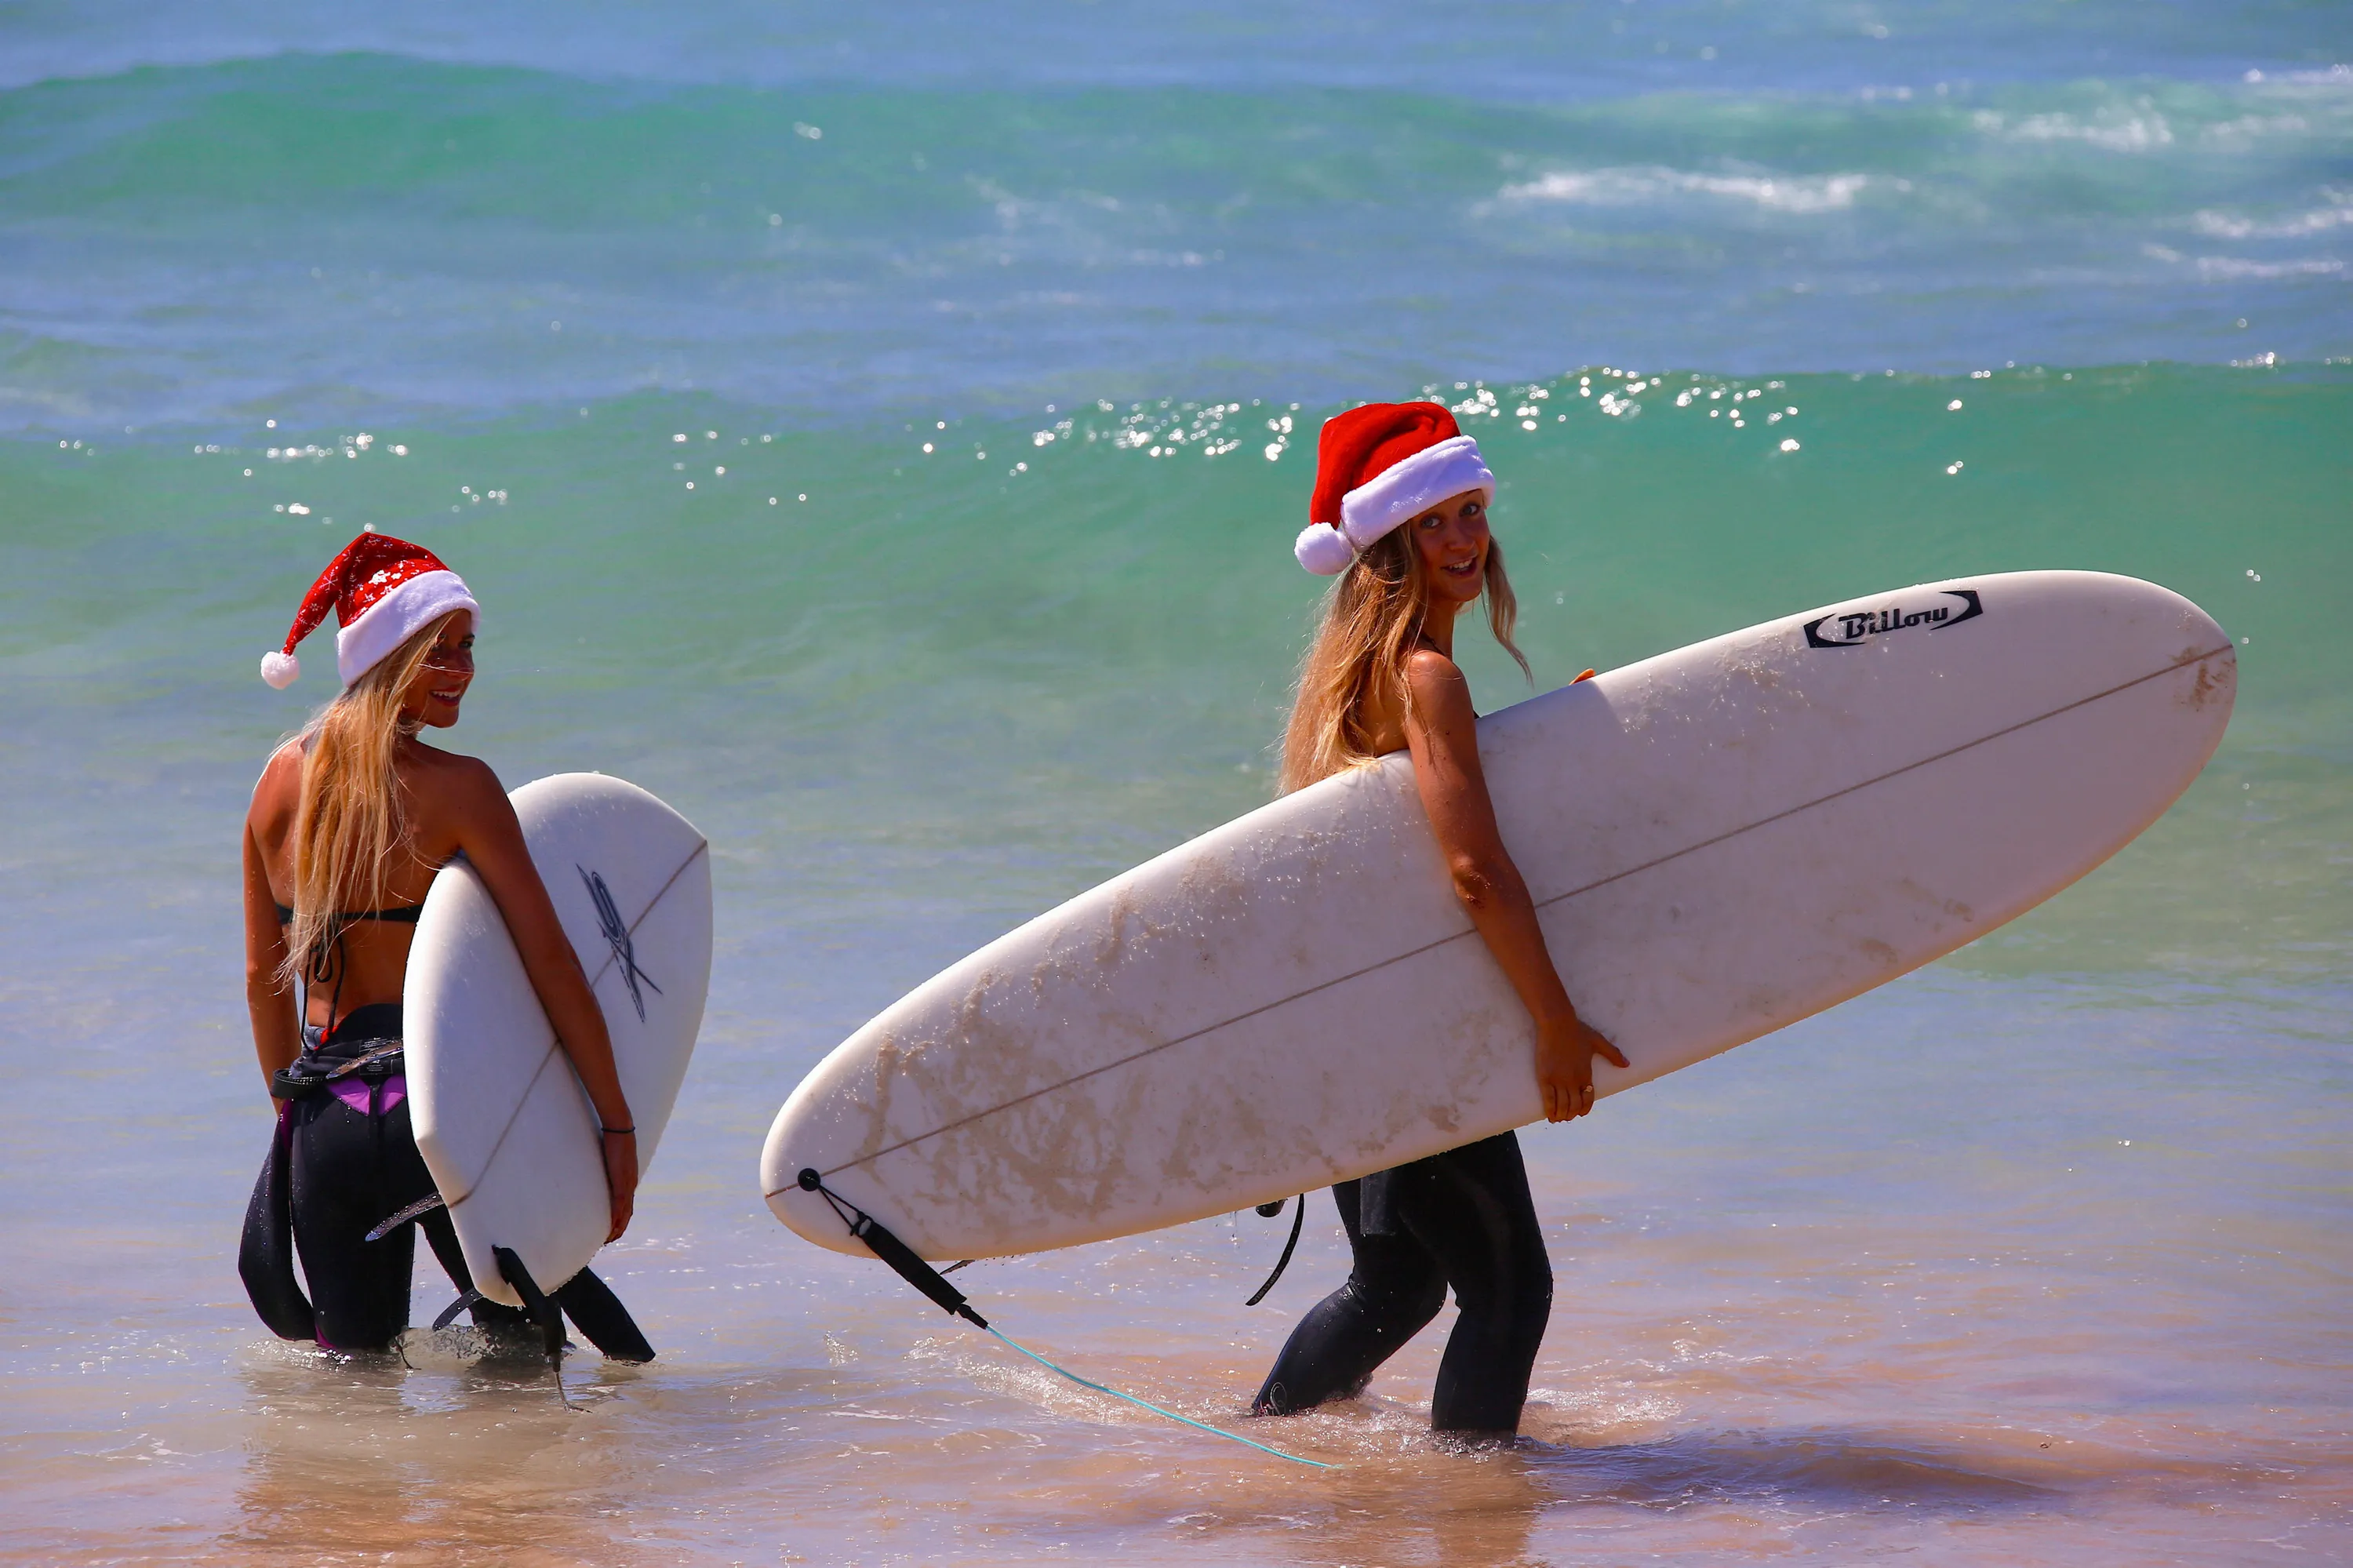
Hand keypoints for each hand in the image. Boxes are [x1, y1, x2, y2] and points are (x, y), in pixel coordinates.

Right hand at [600, 1127, 638, 1241]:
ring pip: (624, 1212)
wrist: (620, 1128)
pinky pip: (619, 1203)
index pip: (627, 1205)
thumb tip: (605, 1169)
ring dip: (617, 1226)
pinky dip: (616, 1216)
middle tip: (610, 1240)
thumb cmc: (615, 1139)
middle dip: (620, 1227)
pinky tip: (612, 1225)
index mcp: (629, 1180)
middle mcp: (631, 1184)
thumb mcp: (614, 1158)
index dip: (621, 1218)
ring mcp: (627, 1183)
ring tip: (609, 1238)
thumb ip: (611, 1166)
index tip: (615, 1229)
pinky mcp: (621, 1180)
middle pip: (627, 1212)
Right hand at [1533, 1012, 1628, 1122]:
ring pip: (1562, 1105)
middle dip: (1571, 1115)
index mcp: (1586, 1074)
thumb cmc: (1578, 1031)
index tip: (1580, 1113)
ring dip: (1561, 1115)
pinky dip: (1550, 1110)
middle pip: (1574, 1105)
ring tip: (1558, 1118)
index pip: (1588, 1099)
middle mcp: (1574, 1080)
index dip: (1584, 1109)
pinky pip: (1548, 1099)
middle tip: (1567, 1117)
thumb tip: (1627, 1064)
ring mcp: (1559, 1080)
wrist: (1557, 1023)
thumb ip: (1613, 1054)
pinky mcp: (1545, 1077)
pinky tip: (1550, 1116)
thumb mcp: (1598, 1042)